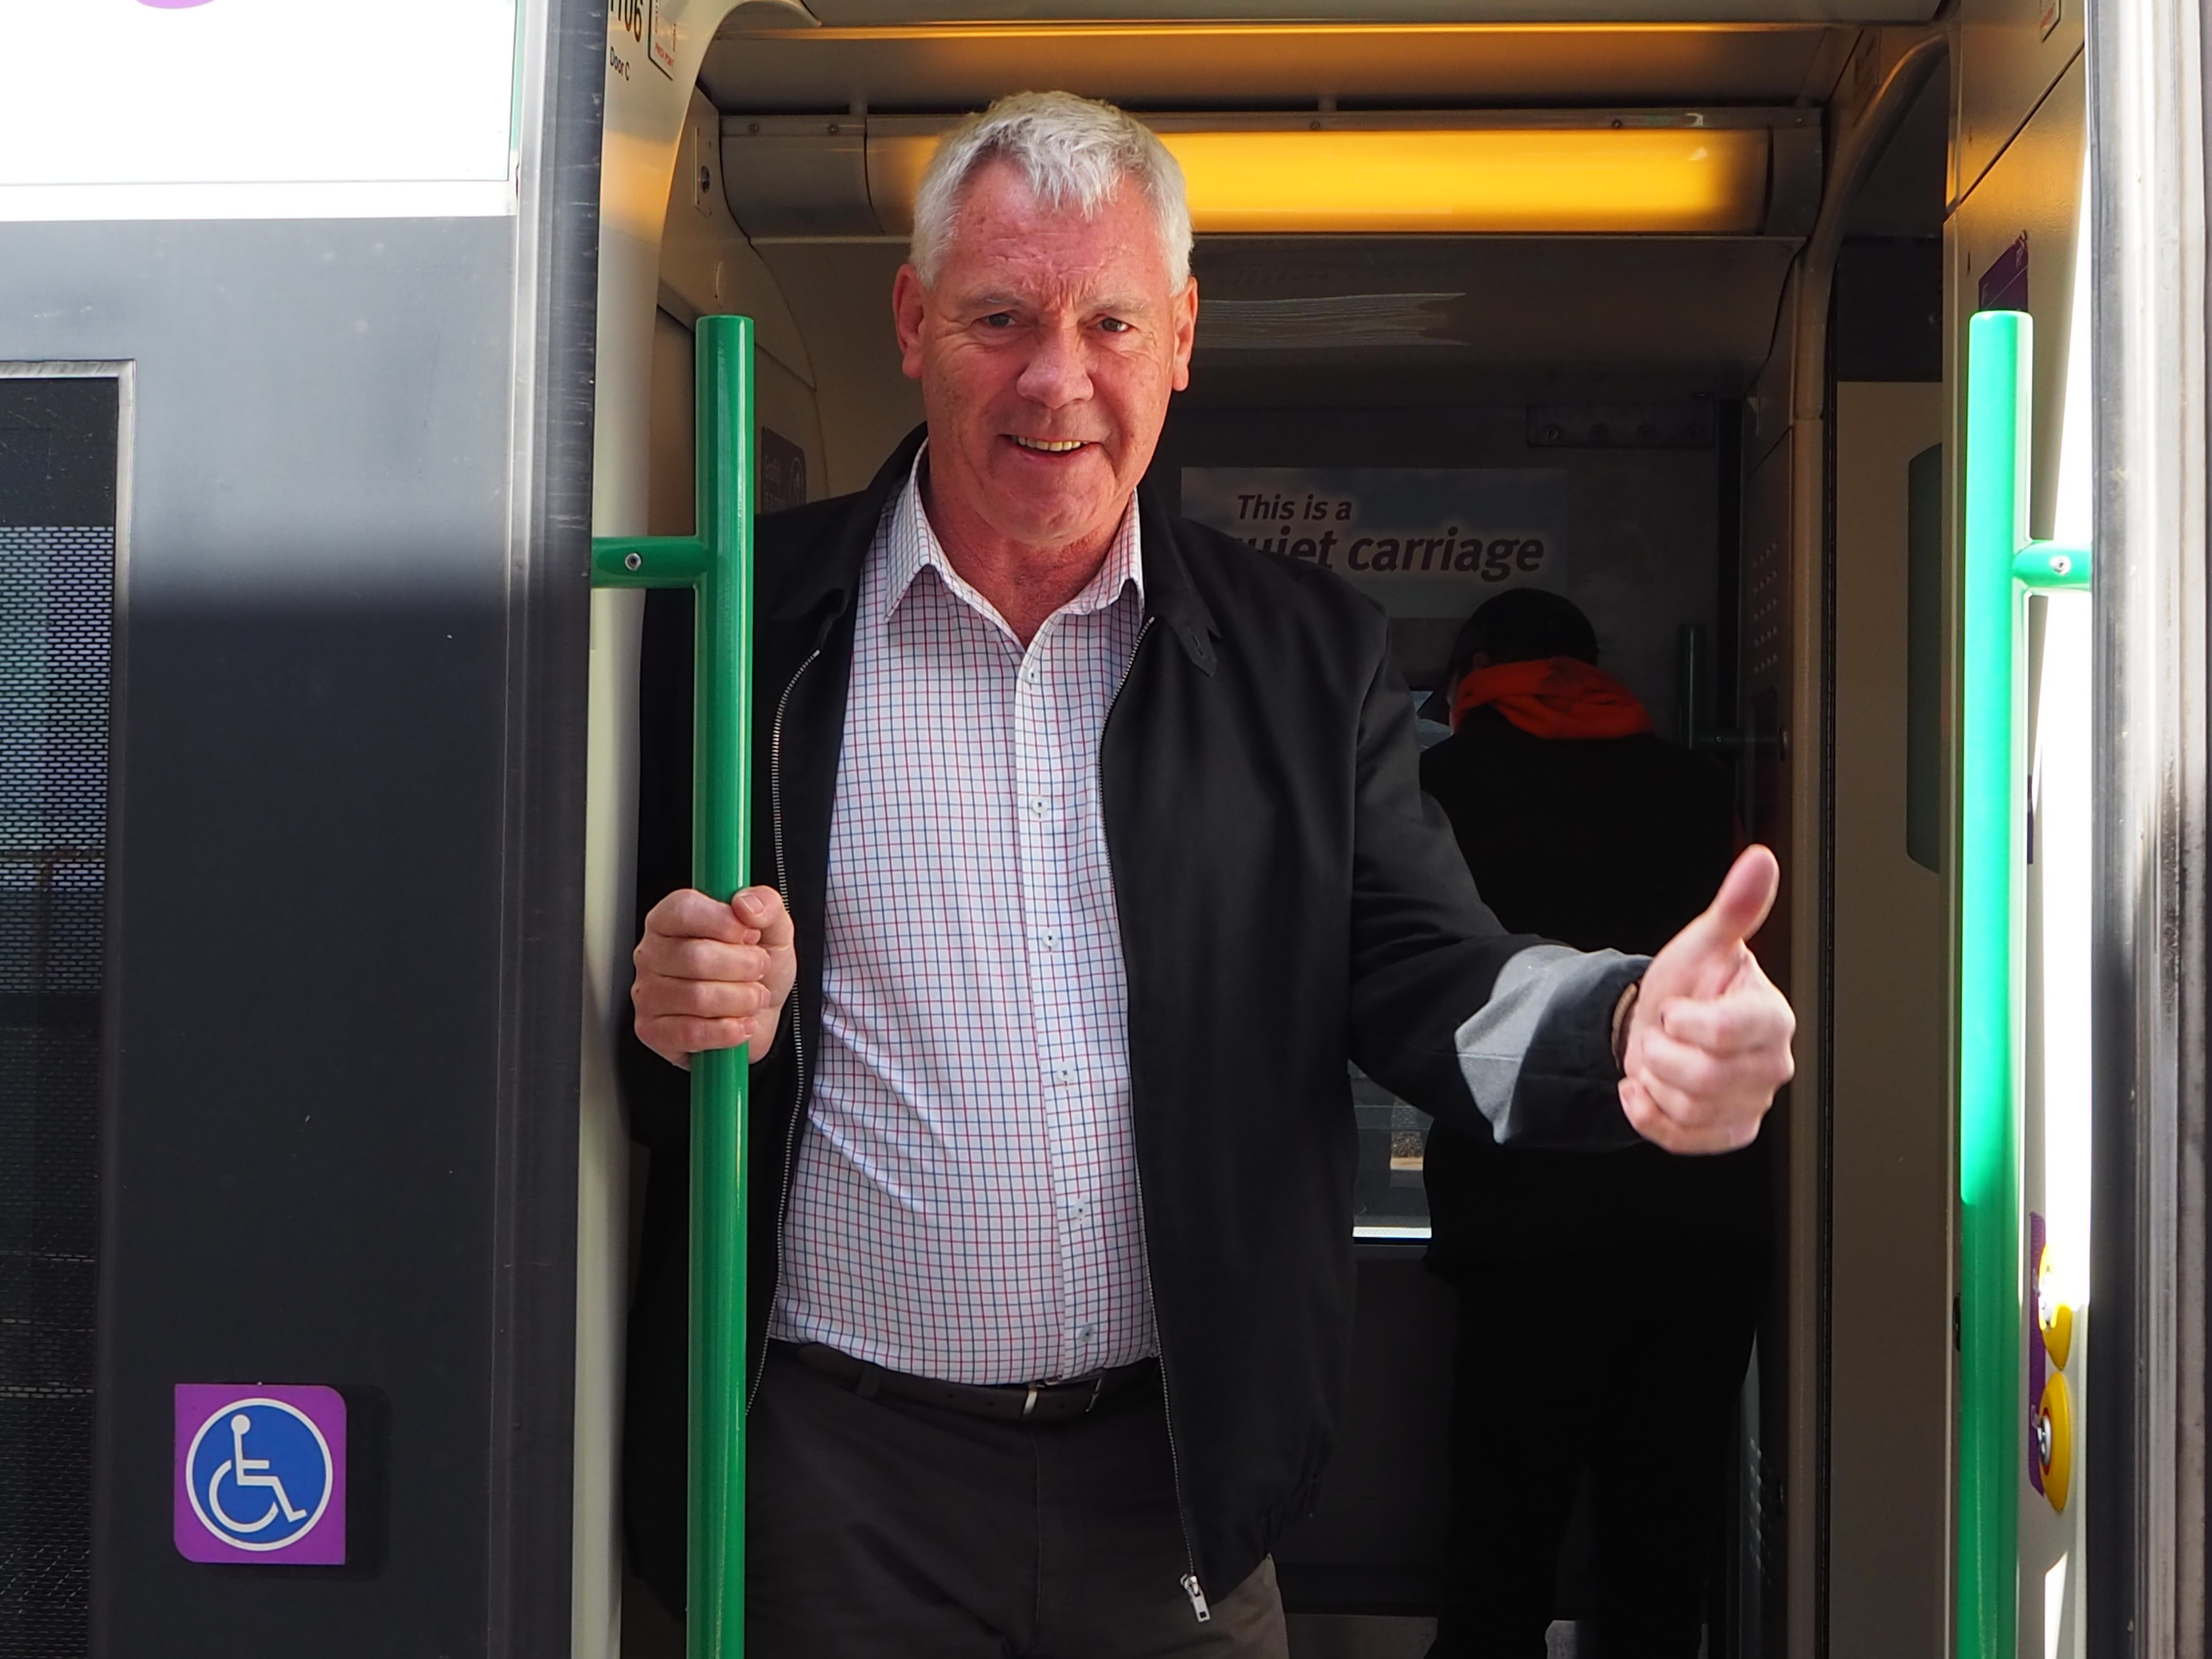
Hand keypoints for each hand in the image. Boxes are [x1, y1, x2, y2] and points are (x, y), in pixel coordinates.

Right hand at [632, 886, 796, 1069]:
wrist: (758, 1016)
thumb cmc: (755, 971)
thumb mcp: (773, 929)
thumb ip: (766, 904)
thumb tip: (746, 904)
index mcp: (672, 919)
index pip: (683, 909)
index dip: (723, 922)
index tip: (751, 933)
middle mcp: (652, 953)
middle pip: (695, 957)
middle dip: (744, 966)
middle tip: (759, 970)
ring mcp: (648, 993)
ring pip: (697, 997)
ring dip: (741, 1000)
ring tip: (753, 997)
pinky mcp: (652, 1031)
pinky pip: (691, 1033)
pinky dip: (727, 1031)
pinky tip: (739, 1024)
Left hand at [1619, 845, 1795, 1152]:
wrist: (1664, 1026)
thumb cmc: (1691, 984)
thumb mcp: (1703, 943)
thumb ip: (1735, 907)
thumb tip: (1761, 861)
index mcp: (1772, 1017)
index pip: (1723, 1032)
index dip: (1683, 1019)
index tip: (1677, 1006)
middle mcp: (1772, 1064)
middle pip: (1702, 1078)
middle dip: (1662, 1053)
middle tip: (1665, 1034)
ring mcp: (1753, 1102)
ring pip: (1688, 1110)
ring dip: (1654, 1082)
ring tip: (1662, 1058)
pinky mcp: (1731, 1132)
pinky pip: (1680, 1138)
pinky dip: (1649, 1115)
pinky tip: (1650, 1089)